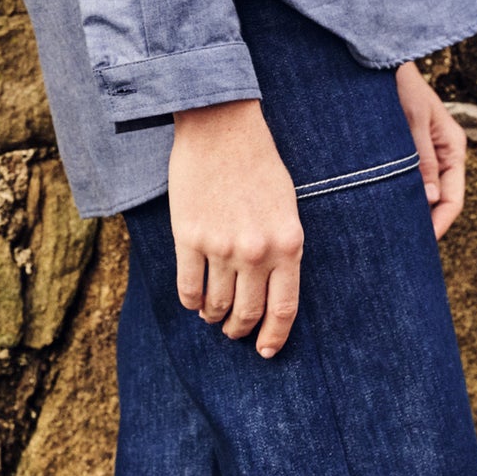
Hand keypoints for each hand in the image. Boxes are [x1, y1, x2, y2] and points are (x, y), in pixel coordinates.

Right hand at [168, 98, 303, 358]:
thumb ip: (282, 249)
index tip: (265, 351)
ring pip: (216, 305)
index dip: (274, 337)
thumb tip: (270, 290)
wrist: (221, 125)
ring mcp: (221, 245)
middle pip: (247, 313)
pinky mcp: (189, 236)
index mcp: (288, 243)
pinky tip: (193, 298)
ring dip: (214, 316)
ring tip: (212, 312)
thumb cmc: (258, 163)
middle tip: (234, 331)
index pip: (284, 309)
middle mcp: (257, 251)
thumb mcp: (286, 206)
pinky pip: (188, 289)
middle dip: (240, 330)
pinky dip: (190, 301)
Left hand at [395, 62, 467, 238]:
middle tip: (403, 249)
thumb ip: (422, 158)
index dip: (440, 224)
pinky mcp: (407, 147)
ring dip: (410, 210)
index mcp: (454, 147)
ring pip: (423, 191)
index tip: (422, 244)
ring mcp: (426, 150)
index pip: (454, 198)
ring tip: (390, 234)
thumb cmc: (399, 83)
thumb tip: (430, 199)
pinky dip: (400, 194)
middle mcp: (443, 152)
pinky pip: (409, 179)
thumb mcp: (412, 120)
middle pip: (440, 200)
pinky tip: (381, 207)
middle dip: (426, 224)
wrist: (380, 56)